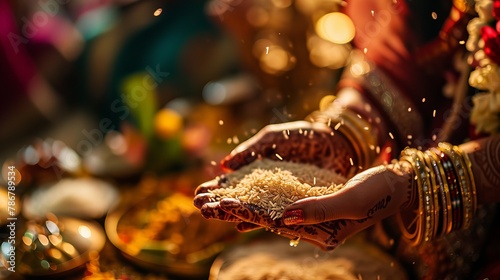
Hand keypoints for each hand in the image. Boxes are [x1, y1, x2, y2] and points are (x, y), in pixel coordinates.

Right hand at [194, 120, 357, 223]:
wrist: (337, 142)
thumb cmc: (304, 136)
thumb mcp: (273, 137)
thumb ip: (251, 150)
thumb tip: (225, 165)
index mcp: (258, 170)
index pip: (232, 182)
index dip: (215, 188)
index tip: (197, 193)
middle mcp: (267, 187)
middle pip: (238, 198)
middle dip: (217, 202)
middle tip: (198, 207)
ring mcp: (280, 198)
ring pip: (252, 208)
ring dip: (232, 212)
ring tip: (214, 216)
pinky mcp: (296, 205)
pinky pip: (275, 215)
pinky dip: (258, 219)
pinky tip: (243, 225)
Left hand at [195, 159, 412, 249]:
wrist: (395, 183)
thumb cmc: (379, 191)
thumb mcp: (351, 199)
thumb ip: (320, 210)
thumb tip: (284, 217)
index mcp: (318, 233)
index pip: (272, 223)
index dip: (243, 212)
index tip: (216, 204)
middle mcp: (308, 227)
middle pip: (261, 216)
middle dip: (229, 208)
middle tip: (197, 199)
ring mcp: (306, 213)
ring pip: (263, 205)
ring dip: (236, 199)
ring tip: (207, 194)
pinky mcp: (306, 199)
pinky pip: (275, 194)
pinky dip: (255, 189)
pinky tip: (236, 185)